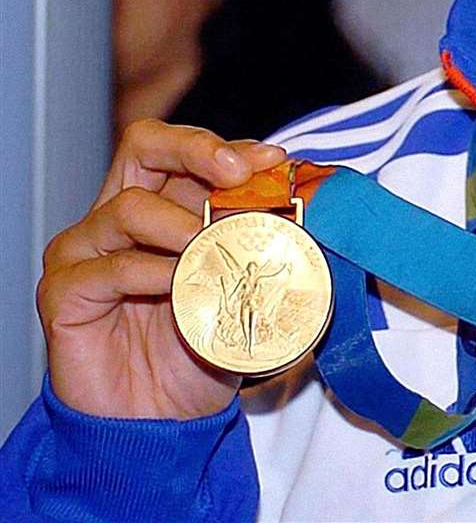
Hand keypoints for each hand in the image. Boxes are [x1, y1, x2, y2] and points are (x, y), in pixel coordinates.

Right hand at [38, 119, 286, 419]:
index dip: (227, 146)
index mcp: (163, 203)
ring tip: (213, 249)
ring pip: (129, 207)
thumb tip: (317, 204)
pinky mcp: (65, 292)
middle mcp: (118, 216)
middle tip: (236, 174)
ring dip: (181, 224)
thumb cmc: (203, 346)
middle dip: (197, 150)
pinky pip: (107, 267)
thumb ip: (268, 242)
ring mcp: (86, 250)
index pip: (183, 148)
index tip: (271, 160)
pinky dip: (150, 273)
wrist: (160, 421)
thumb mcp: (248, 284)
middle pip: (145, 147)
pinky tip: (177, 285)